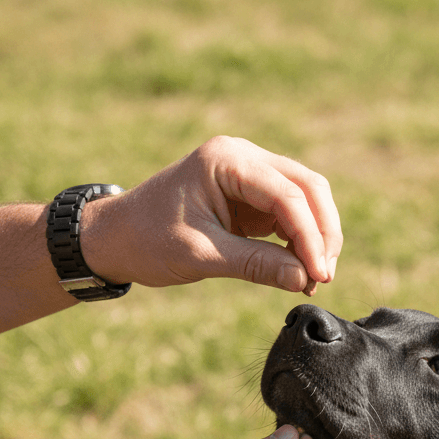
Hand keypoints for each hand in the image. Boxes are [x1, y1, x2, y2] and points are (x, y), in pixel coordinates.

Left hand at [81, 136, 342, 295]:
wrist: (114, 238)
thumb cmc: (147, 241)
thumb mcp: (201, 255)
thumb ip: (255, 264)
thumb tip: (303, 280)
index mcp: (226, 160)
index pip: (288, 194)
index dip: (310, 237)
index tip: (318, 275)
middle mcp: (243, 158)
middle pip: (308, 188)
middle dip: (322, 233)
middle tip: (323, 276)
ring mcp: (248, 175)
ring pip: (305, 199)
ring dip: (316, 238)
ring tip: (313, 278)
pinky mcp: (250, 198)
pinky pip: (289, 215)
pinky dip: (300, 242)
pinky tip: (300, 271)